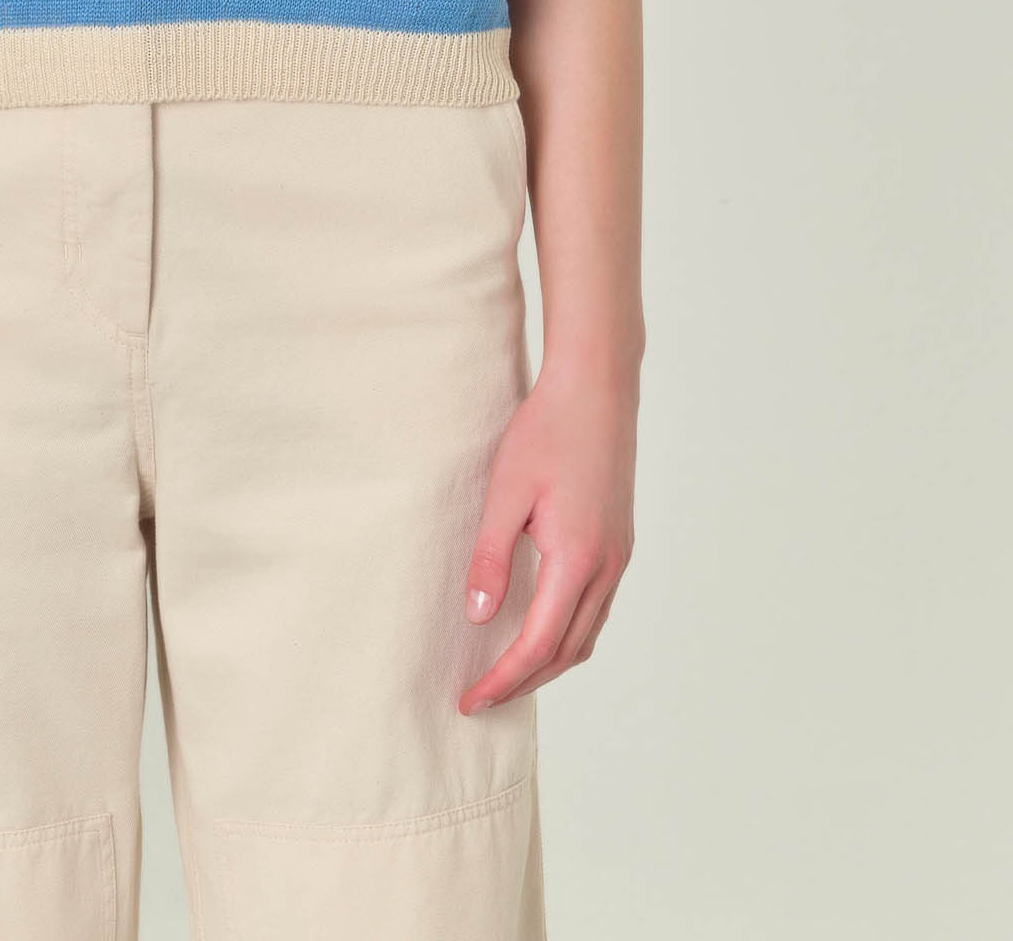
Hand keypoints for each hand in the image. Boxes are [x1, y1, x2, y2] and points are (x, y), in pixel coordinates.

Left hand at [457, 363, 637, 712]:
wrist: (597, 389)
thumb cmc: (546, 432)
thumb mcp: (505, 492)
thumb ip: (491, 558)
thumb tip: (477, 616)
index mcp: (577, 560)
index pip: (537, 644)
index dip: (503, 679)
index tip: (471, 700)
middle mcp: (606, 568)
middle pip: (566, 652)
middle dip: (523, 682)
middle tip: (482, 698)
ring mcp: (618, 557)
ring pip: (586, 635)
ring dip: (548, 663)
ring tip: (507, 674)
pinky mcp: (619, 543)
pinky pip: (595, 610)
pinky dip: (566, 634)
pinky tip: (541, 628)